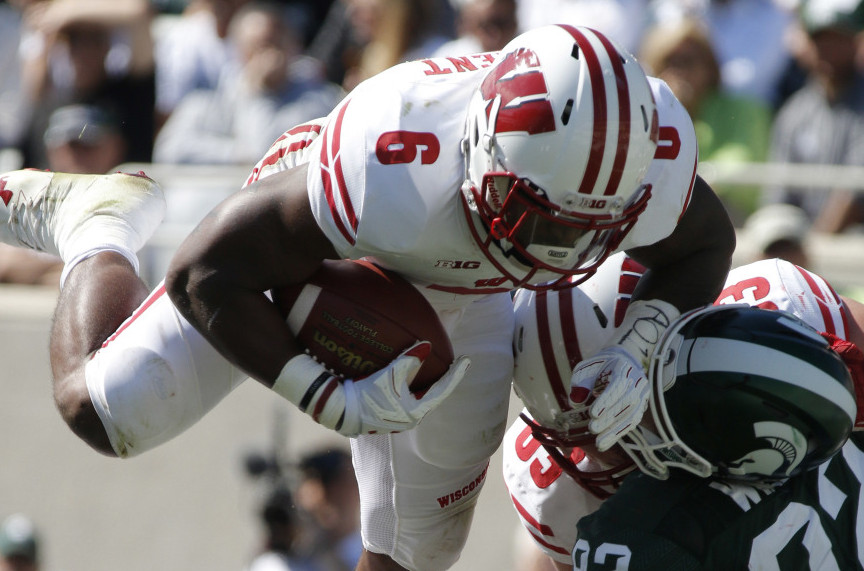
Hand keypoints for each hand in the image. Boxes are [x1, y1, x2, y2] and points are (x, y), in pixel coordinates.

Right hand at [273, 342, 469, 436]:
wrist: (339, 410)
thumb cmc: (366, 394)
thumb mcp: (389, 376)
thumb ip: (409, 360)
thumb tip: (426, 346)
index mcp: (415, 412)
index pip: (442, 390)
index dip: (455, 375)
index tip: (466, 360)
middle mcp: (408, 419)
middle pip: (432, 396)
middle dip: (441, 380)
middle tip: (452, 364)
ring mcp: (396, 419)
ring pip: (417, 398)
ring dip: (424, 383)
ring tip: (431, 369)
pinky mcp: (384, 415)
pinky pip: (404, 398)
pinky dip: (410, 385)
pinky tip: (405, 377)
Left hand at [570, 345, 648, 451]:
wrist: (623, 363)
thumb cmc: (600, 366)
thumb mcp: (587, 368)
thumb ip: (581, 381)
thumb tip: (575, 401)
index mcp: (625, 368)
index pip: (618, 385)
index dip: (607, 400)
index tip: (593, 413)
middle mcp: (638, 382)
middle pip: (626, 402)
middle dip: (609, 418)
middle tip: (592, 429)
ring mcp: (642, 396)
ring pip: (631, 416)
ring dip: (615, 431)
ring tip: (599, 444)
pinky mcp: (641, 408)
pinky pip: (631, 423)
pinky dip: (618, 434)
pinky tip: (604, 443)